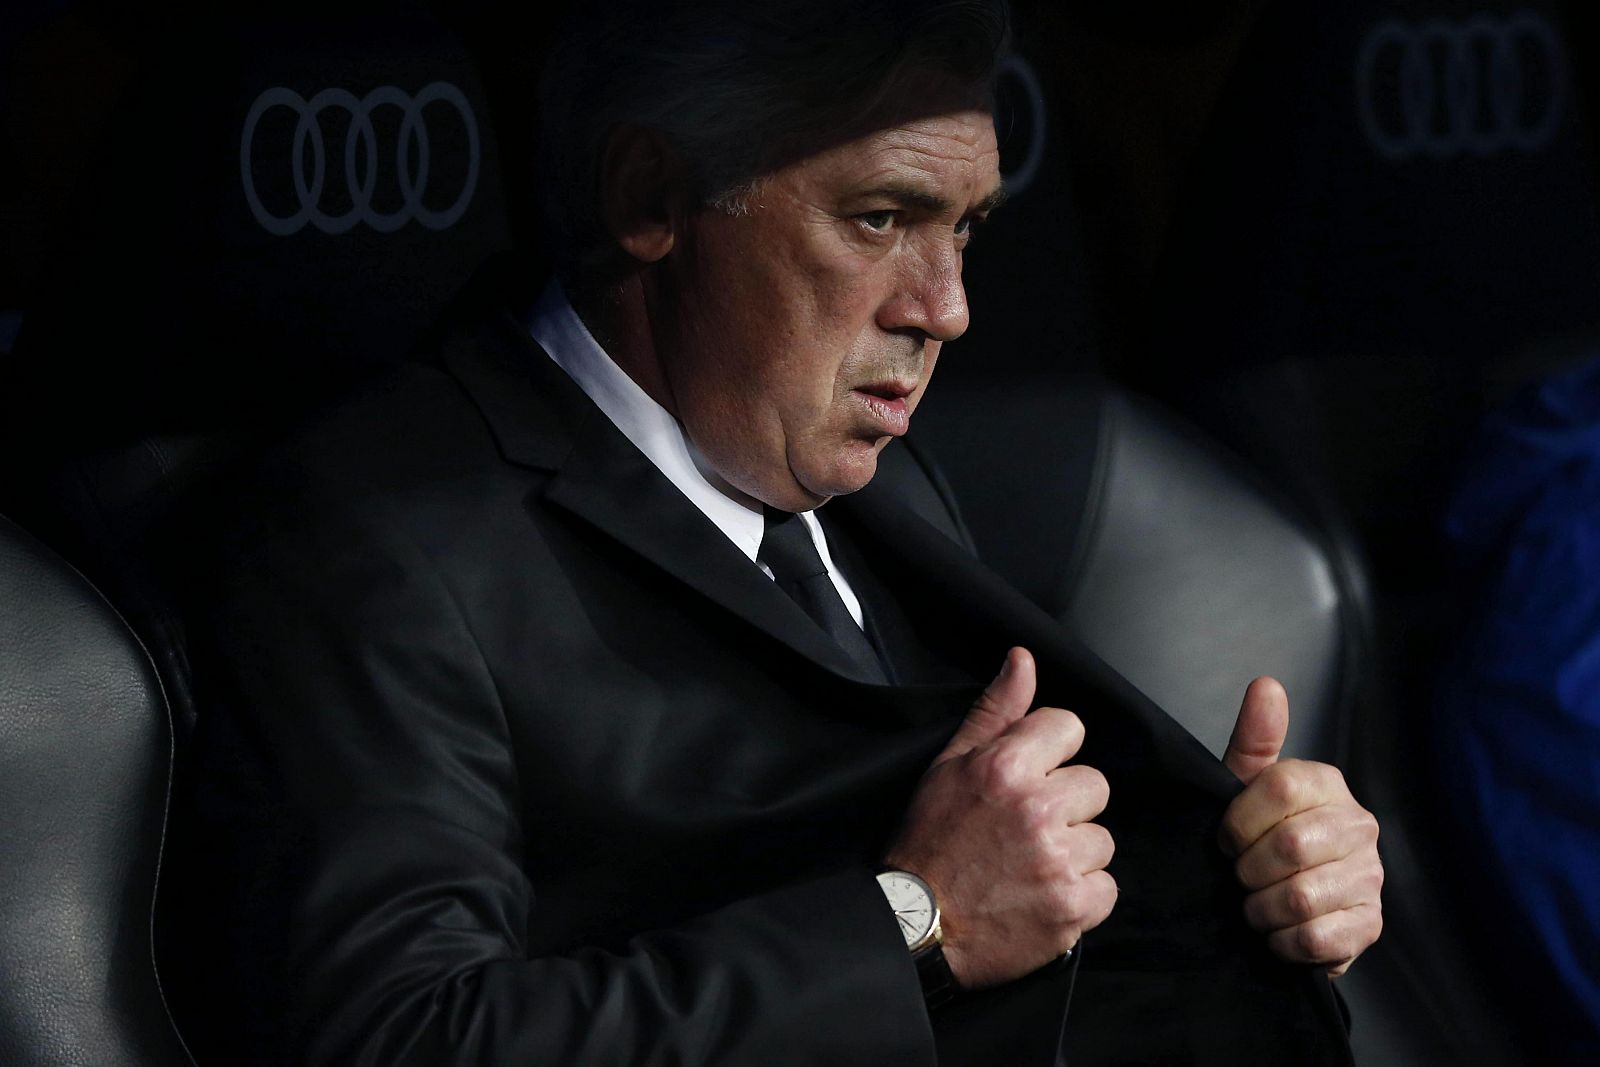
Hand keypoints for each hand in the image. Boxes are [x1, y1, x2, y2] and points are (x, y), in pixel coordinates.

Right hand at [884, 647, 1115, 988]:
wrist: (917, 925)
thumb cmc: (930, 841)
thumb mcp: (949, 765)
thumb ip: (996, 711)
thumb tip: (1023, 658)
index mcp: (1006, 766)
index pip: (1069, 728)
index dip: (1050, 754)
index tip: (1027, 780)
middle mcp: (1037, 808)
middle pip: (1094, 785)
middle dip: (1065, 805)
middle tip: (1025, 829)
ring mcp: (1058, 861)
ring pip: (1102, 839)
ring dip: (1074, 853)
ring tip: (1031, 865)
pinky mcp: (1073, 907)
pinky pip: (1107, 886)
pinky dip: (1081, 896)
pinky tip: (1044, 895)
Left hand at [1219, 678, 1382, 975]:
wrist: (1284, 905)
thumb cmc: (1260, 836)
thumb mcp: (1246, 787)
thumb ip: (1254, 739)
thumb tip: (1265, 684)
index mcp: (1327, 784)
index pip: (1279, 787)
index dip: (1238, 821)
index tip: (1225, 841)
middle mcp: (1359, 825)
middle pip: (1289, 846)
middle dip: (1248, 871)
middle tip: (1240, 878)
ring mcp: (1371, 877)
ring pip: (1301, 897)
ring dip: (1262, 909)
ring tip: (1256, 906)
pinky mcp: (1370, 926)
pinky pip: (1318, 938)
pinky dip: (1283, 941)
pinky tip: (1278, 931)